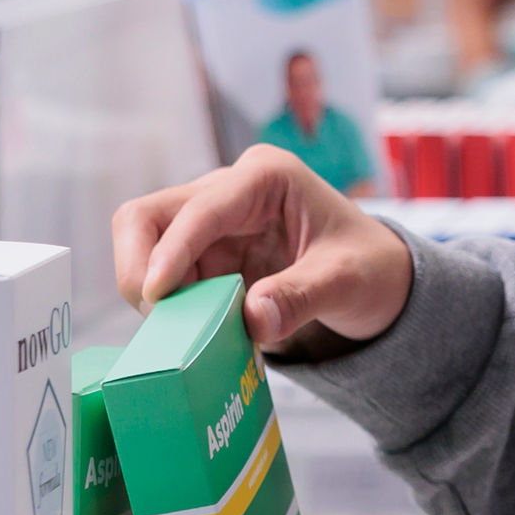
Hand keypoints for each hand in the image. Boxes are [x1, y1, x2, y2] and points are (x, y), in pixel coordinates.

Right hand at [110, 145, 416, 352]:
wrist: (374, 277)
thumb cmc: (368, 264)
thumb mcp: (348, 280)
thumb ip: (302, 297)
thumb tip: (253, 320)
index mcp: (265, 177)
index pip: (200, 208)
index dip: (170, 251)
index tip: (155, 295)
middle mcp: (228, 190)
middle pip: (148, 217)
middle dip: (139, 267)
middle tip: (157, 320)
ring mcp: (211, 223)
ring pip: (145, 250)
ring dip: (156, 297)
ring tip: (187, 337)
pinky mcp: (204, 256)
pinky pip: (165, 281)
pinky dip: (172, 310)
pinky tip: (199, 335)